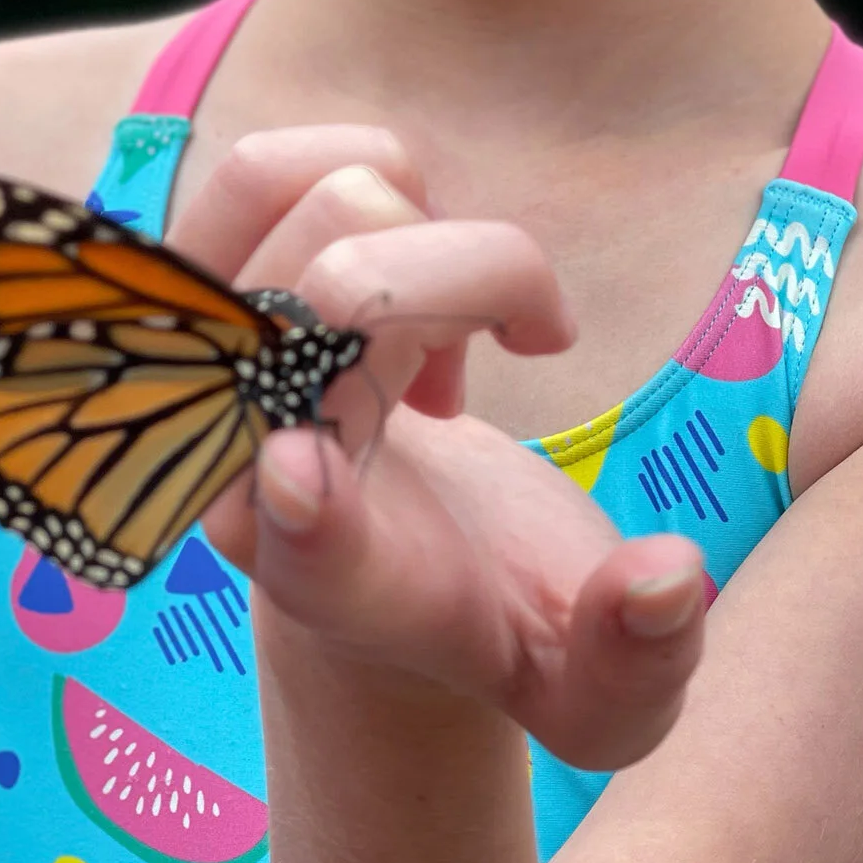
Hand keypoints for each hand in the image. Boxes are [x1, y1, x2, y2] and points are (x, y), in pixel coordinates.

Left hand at [169, 128, 705, 771]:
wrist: (397, 561)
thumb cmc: (505, 617)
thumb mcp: (597, 691)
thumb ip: (641, 658)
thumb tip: (668, 577)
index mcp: (338, 584)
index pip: (304, 544)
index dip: (305, 507)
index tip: (309, 477)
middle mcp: (235, 473)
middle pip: (351, 286)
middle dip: (480, 279)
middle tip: (482, 365)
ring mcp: (196, 370)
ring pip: (327, 201)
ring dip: (425, 240)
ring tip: (429, 340)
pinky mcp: (193, 291)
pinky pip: (273, 170)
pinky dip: (373, 195)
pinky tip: (389, 289)